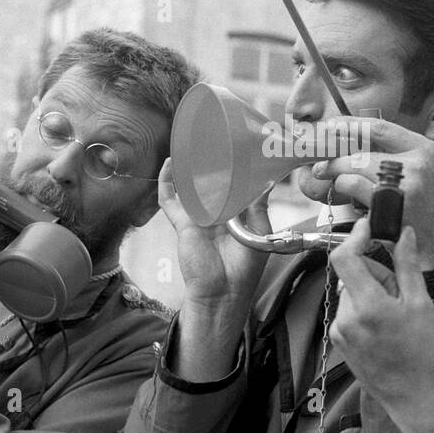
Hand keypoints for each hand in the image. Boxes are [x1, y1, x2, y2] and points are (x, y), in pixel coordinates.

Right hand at [157, 158, 270, 310]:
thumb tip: (266, 178)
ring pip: (189, 186)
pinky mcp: (182, 223)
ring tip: (193, 145)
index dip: (236, 167)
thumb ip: (258, 205)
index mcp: (236, 214)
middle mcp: (216, 212)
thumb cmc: (244, 267)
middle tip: (215, 140)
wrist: (223, 292)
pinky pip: (169, 199)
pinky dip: (167, 182)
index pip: (235, 184)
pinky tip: (170, 163)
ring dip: (188, 167)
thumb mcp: (258, 231)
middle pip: (211, 181)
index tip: (241, 147)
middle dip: (211, 163)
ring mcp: (198, 216)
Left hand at [311, 119, 433, 269]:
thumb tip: (350, 147)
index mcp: (425, 148)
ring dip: (337, 176)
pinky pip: (354, 186)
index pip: (381, 127)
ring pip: (355, 166)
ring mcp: (407, 181)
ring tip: (335, 184)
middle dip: (336, 159)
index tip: (332, 126)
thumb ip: (393, 158)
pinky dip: (343, 190)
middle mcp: (419, 160)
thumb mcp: (419, 176)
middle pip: (363, 150)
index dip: (351, 125)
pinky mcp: (392, 201)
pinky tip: (348, 200)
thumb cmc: (424, 215)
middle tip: (321, 166)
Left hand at [330, 221, 433, 432]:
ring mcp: (340, 333)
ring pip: (351, 295)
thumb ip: (407, 266)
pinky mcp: (340, 344)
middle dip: (374, 273)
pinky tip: (386, 329)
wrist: (417, 400)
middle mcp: (346, 318)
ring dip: (370, 293)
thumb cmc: (424, 355)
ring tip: (396, 315)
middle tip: (401, 289)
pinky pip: (350, 313)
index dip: (355, 238)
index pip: (344, 258)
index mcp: (367, 306)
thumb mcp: (420, 305)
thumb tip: (403, 233)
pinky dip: (365, 310)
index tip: (370, 228)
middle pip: (352, 276)